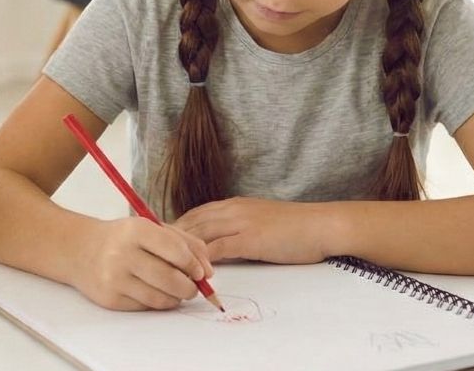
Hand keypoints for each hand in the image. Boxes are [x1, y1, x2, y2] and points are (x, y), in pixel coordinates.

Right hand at [74, 216, 212, 310]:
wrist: (80, 249)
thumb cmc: (122, 237)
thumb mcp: (150, 228)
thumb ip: (183, 242)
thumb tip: (208, 270)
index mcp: (136, 229)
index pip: (175, 250)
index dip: (194, 264)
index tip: (202, 271)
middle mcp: (123, 253)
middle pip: (170, 279)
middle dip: (190, 287)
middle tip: (194, 286)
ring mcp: (115, 278)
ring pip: (160, 298)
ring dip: (177, 298)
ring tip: (177, 290)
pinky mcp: (110, 299)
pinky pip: (146, 307)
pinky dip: (159, 303)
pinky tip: (157, 292)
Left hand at [173, 196, 332, 263]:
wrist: (319, 224)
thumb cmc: (294, 226)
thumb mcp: (259, 221)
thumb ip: (238, 228)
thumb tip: (220, 244)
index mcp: (233, 204)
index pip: (197, 213)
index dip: (177, 225)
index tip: (160, 236)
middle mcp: (232, 209)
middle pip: (193, 221)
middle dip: (171, 235)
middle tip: (153, 249)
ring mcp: (241, 222)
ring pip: (202, 233)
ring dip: (183, 247)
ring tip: (166, 260)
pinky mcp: (251, 239)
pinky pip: (221, 248)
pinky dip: (205, 259)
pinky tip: (195, 270)